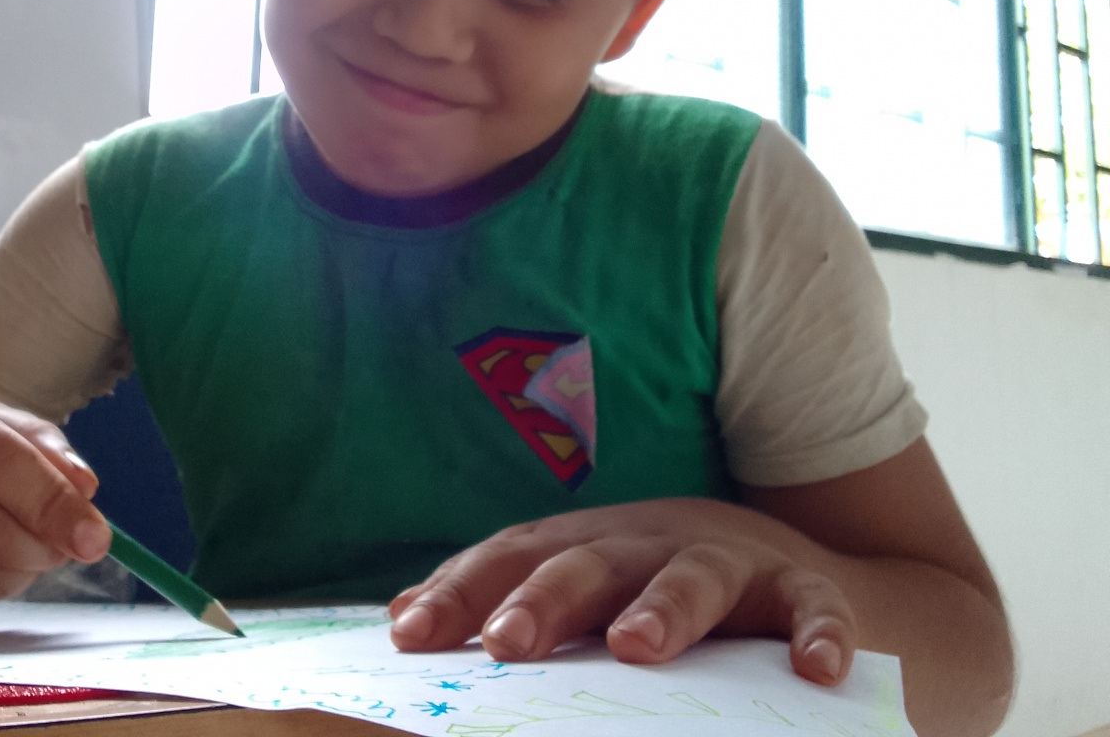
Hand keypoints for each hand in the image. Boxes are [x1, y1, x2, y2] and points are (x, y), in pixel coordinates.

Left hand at [387, 498, 854, 684]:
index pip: (511, 561)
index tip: (410, 633)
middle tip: (508, 641)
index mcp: (585, 547)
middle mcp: (647, 545)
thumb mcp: (579, 583)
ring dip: (665, 608)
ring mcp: (727, 563)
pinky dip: (817, 632)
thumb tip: (397, 616)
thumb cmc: (655, 584)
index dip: (460, 593)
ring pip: (693, 575)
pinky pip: (812, 607)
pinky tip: (816, 669)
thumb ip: (496, 597)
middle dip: (545, 599)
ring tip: (638, 646)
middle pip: (588, 564)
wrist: (791, 568)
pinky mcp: (801, 589)